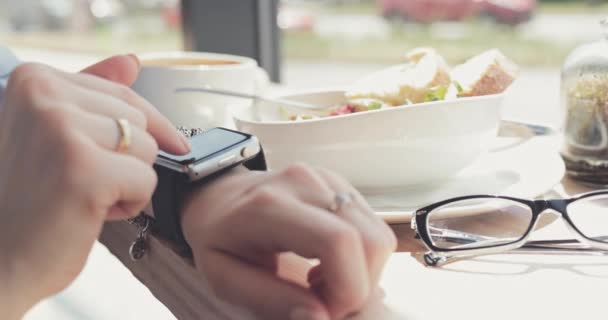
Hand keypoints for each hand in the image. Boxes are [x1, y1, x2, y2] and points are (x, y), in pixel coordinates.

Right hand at [0, 55, 188, 317]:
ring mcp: (61, 130)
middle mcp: (43, 95)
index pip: (122, 92)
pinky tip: (91, 214)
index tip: (165, 142)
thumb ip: (90, 94)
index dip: (147, 126)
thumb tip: (131, 60)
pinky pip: (147, 179)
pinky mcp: (83, 169)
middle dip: (125, 159)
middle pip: (138, 119)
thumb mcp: (55, 135)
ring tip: (83, 196)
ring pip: (147, 148)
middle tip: (80, 182)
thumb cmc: (30, 200)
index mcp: (34, 79)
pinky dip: (131, 204)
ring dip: (128, 181)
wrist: (1, 262)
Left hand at [181, 164, 396, 319]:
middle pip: (371, 242)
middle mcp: (305, 183)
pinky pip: (373, 230)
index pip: (339, 242)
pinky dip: (360, 258)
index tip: (323, 312)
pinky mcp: (341, 186)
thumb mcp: (224, 279)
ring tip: (320, 283)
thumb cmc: (218, 240)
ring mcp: (327, 180)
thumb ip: (270, 300)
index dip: (346, 290)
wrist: (218, 197)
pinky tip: (326, 265)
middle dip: (358, 287)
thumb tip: (322, 318)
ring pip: (379, 237)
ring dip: (361, 274)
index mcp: (270, 206)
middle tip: (320, 302)